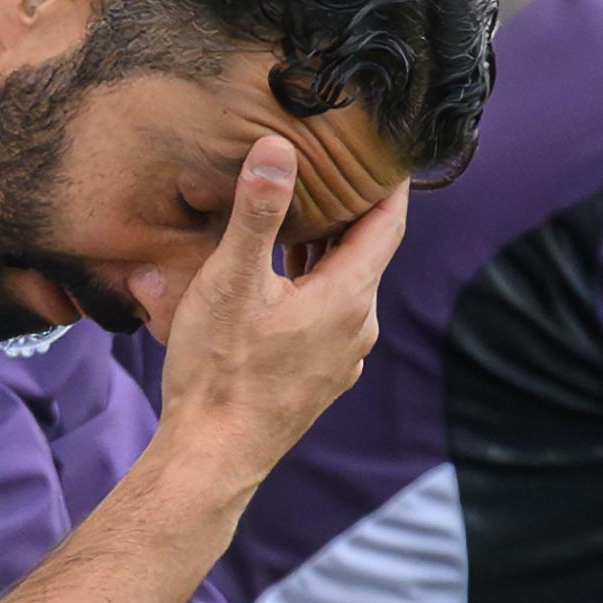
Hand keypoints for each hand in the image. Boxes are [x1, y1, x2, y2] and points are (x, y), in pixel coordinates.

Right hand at [155, 135, 408, 493]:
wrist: (213, 454)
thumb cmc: (220, 369)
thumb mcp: (232, 280)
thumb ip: (257, 212)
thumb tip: (278, 148)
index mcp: (348, 297)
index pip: (388, 223)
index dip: (390, 183)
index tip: (387, 148)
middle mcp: (357, 327)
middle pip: (365, 254)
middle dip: (347, 213)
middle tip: (328, 171)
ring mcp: (340, 358)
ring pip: (343, 289)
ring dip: (323, 254)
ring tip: (295, 222)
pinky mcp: (318, 379)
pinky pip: (325, 320)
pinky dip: (310, 290)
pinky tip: (274, 288)